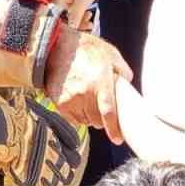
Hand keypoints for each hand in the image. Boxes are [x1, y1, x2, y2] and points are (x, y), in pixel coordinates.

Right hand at [44, 27, 132, 142]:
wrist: (56, 46)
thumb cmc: (85, 48)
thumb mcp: (111, 54)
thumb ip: (123, 71)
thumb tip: (128, 85)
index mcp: (101, 81)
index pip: (108, 112)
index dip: (114, 129)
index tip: (118, 139)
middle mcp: (85, 93)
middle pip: (97, 120)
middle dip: (103, 118)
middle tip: (104, 108)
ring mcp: (71, 99)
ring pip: (85, 121)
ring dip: (91, 117)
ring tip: (91, 103)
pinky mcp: (60, 102)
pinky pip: (73, 119)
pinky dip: (79, 116)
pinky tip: (80, 103)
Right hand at [53, 0, 112, 25]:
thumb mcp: (82, 0)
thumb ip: (75, 15)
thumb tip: (70, 28)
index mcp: (60, 0)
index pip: (56, 20)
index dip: (65, 28)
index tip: (75, 33)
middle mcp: (63, 1)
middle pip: (64, 20)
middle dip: (75, 26)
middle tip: (86, 28)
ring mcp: (70, 1)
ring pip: (71, 17)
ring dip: (80, 22)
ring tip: (89, 23)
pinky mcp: (77, 0)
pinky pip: (77, 13)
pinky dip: (83, 17)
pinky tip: (89, 16)